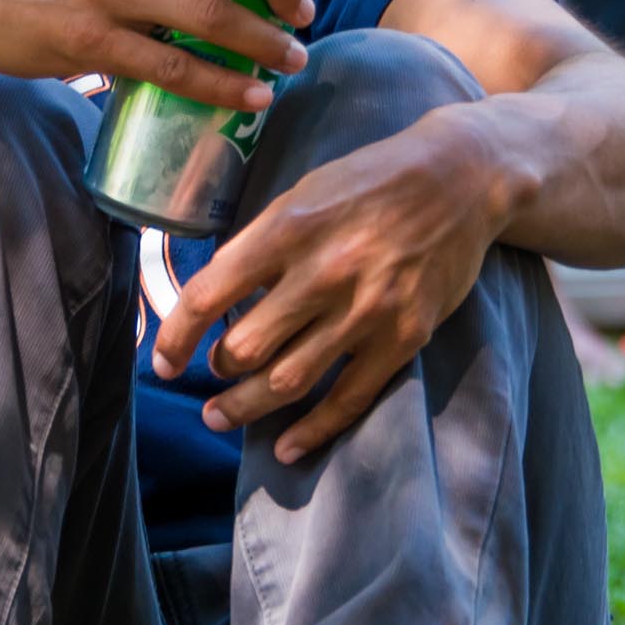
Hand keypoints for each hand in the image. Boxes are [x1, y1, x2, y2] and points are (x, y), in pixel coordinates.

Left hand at [153, 107, 510, 464]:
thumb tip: (215, 299)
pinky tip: (287, 445)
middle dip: (217, 371)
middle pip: (246, 346)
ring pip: (289, 380)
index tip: (162, 362)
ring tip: (222, 416)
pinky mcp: (404, 337)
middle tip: (210, 377)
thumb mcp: (303, 193)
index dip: (174, 336)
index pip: (211, 294)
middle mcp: (325, 272)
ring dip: (246, 406)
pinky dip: (313, 429)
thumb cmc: (370, 181)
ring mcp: (367, 310)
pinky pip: (349, 398)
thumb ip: (260, 244)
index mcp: (289, 228)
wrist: (462, 179)